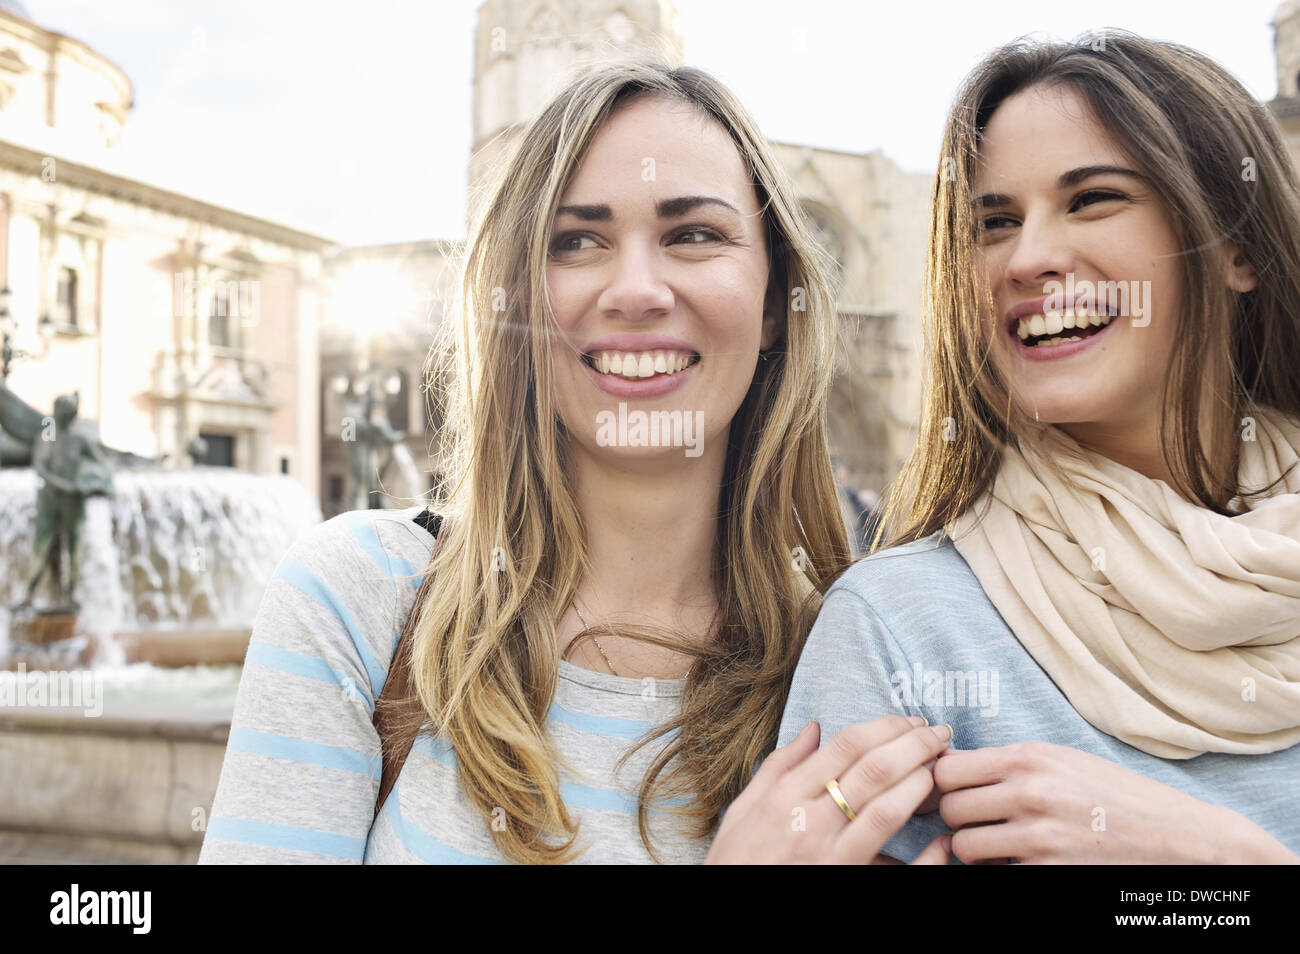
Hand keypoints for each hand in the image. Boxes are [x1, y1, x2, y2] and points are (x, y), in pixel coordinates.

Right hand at [705, 716, 953, 863]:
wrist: (728, 906)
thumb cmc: (736, 860)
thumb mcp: (744, 808)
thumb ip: (778, 765)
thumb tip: (813, 729)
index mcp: (784, 796)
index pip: (846, 747)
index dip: (885, 727)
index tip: (908, 720)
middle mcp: (810, 823)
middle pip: (873, 770)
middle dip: (913, 745)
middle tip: (938, 733)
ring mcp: (831, 857)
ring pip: (886, 810)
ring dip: (920, 783)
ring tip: (939, 768)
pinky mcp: (846, 882)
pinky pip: (894, 872)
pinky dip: (925, 857)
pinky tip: (943, 841)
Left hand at [935, 741, 1298, 863]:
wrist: (1177, 837)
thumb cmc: (1113, 793)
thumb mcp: (1060, 759)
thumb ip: (1005, 762)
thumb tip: (946, 763)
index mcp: (1029, 758)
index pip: (947, 769)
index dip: (940, 782)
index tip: (947, 791)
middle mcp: (1030, 794)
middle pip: (950, 808)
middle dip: (955, 818)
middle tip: (974, 821)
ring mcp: (1039, 838)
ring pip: (964, 847)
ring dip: (971, 849)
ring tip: (994, 843)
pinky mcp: (1049, 872)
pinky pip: (997, 872)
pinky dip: (1001, 869)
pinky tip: (1021, 859)